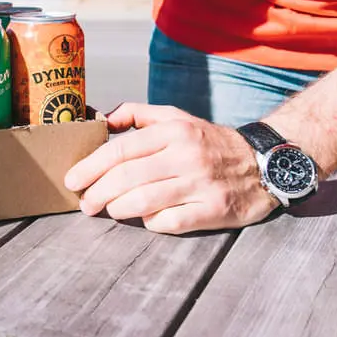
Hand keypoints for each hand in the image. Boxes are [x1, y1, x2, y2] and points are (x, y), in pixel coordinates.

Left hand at [65, 103, 278, 233]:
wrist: (263, 163)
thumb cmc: (208, 141)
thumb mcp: (176, 117)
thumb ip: (137, 114)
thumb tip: (100, 119)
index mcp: (173, 131)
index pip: (121, 149)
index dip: (91, 167)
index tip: (72, 179)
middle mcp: (186, 155)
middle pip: (127, 178)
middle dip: (97, 193)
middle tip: (84, 203)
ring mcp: (201, 184)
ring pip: (144, 202)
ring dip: (117, 209)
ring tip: (107, 210)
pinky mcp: (214, 210)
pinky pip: (170, 222)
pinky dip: (150, 222)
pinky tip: (143, 219)